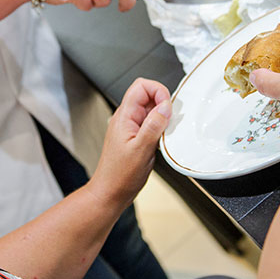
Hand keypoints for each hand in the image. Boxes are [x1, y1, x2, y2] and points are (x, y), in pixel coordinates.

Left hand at [88, 79, 170, 207]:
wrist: (110, 192)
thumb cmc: (120, 176)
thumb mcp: (141, 149)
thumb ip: (154, 125)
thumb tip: (165, 107)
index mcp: (124, 116)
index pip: (141, 86)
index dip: (158, 91)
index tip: (168, 108)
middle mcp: (126, 118)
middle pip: (147, 95)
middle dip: (163, 103)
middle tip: (169, 121)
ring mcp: (131, 127)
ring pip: (151, 110)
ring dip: (162, 117)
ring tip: (164, 134)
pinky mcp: (136, 136)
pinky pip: (151, 123)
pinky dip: (160, 128)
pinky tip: (161, 141)